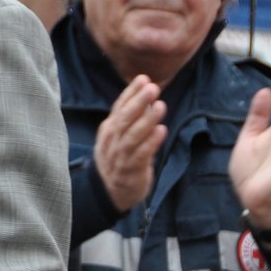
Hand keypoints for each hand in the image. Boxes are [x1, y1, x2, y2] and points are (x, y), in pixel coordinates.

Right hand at [93, 74, 166, 211]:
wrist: (110, 192)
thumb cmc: (120, 158)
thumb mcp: (120, 136)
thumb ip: (131, 118)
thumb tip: (147, 95)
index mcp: (109, 129)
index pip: (118, 107)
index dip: (130, 93)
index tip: (143, 78)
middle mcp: (112, 141)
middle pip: (124, 119)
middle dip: (138, 102)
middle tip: (152, 87)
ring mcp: (120, 157)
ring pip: (131, 136)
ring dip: (146, 121)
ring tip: (160, 106)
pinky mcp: (131, 171)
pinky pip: (141, 155)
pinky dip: (151, 143)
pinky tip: (161, 131)